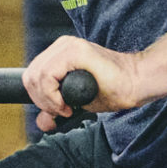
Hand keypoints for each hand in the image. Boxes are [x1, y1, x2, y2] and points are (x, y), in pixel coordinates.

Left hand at [23, 35, 143, 131]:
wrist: (136, 84)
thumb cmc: (111, 91)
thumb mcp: (75, 103)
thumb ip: (55, 109)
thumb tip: (41, 122)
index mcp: (58, 52)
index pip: (30, 76)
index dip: (38, 99)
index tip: (57, 111)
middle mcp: (61, 45)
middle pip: (29, 77)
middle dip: (41, 101)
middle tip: (62, 111)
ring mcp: (68, 46)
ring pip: (36, 77)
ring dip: (48, 101)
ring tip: (67, 108)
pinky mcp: (76, 51)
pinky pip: (48, 76)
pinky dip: (53, 96)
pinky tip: (69, 104)